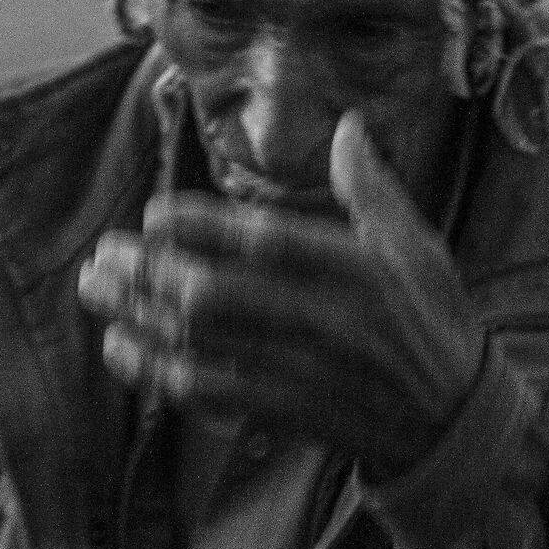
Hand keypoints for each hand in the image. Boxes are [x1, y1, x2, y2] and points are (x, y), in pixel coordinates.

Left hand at [74, 109, 485, 477]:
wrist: (452, 422)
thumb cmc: (431, 320)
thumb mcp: (418, 248)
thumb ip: (372, 188)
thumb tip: (347, 125)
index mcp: (358, 271)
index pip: (268, 243)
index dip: (203, 228)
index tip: (154, 215)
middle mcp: (325, 321)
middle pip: (217, 297)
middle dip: (149, 275)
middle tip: (105, 256)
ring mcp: (301, 371)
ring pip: (201, 344)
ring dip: (138, 317)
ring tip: (95, 291)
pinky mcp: (284, 411)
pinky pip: (208, 392)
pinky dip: (157, 370)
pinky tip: (121, 347)